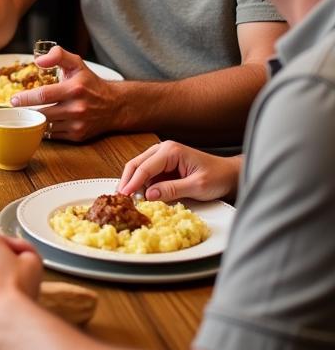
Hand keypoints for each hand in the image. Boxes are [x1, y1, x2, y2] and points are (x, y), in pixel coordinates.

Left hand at [8, 45, 119, 140]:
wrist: (114, 105)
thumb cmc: (91, 83)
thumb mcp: (77, 64)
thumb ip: (58, 55)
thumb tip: (38, 61)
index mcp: (74, 89)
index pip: (43, 95)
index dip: (25, 98)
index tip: (14, 100)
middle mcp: (77, 108)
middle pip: (42, 113)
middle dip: (27, 111)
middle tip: (16, 109)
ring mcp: (77, 124)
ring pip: (47, 126)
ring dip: (35, 121)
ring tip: (27, 114)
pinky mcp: (78, 136)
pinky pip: (54, 135)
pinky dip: (46, 129)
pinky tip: (43, 122)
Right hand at [117, 140, 240, 201]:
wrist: (230, 175)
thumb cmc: (217, 177)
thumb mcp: (197, 186)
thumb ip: (172, 189)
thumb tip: (149, 195)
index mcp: (170, 151)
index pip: (144, 167)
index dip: (132, 183)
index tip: (123, 196)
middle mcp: (162, 149)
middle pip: (136, 164)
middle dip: (127, 181)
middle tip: (119, 198)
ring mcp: (162, 156)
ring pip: (139, 168)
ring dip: (132, 182)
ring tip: (127, 199)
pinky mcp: (163, 165)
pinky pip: (147, 173)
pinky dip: (141, 184)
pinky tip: (138, 195)